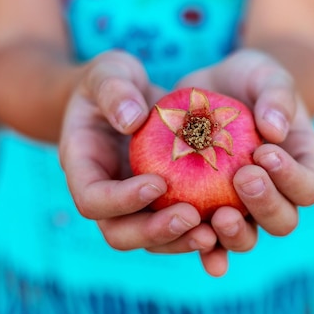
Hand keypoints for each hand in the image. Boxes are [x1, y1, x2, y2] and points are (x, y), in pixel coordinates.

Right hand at [59, 51, 218, 263]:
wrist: (129, 101)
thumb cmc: (114, 82)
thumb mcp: (109, 72)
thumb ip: (113, 89)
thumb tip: (131, 119)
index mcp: (83, 169)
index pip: (92, 199)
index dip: (121, 199)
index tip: (158, 183)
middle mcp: (107, 198)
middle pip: (121, 233)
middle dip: (154, 231)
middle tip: (191, 216)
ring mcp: (136, 208)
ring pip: (153, 241)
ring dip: (181, 241)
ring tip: (213, 232)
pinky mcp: (164, 208)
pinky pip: (181, 231)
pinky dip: (203, 235)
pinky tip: (229, 230)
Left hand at [177, 49, 313, 269]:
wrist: (215, 89)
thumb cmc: (250, 80)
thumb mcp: (267, 74)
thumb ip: (277, 95)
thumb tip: (275, 129)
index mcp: (300, 166)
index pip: (309, 187)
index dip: (291, 178)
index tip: (263, 152)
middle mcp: (277, 195)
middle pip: (283, 220)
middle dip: (265, 204)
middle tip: (242, 176)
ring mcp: (243, 209)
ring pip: (249, 238)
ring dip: (236, 234)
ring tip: (218, 216)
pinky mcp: (211, 211)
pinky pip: (210, 240)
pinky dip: (206, 250)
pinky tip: (195, 243)